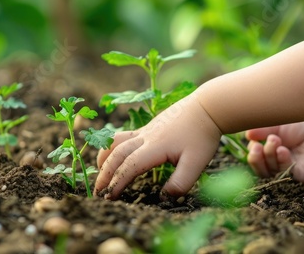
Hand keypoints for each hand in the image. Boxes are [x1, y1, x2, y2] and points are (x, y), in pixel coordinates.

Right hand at [94, 93, 221, 199]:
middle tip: (97, 191)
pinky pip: (123, 136)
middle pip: (116, 154)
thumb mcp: (197, 163)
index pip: (130, 167)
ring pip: (115, 142)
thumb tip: (164, 197)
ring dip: (104, 157)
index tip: (110, 197)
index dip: (117, 182)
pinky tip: (115, 153)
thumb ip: (181, 182)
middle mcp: (145, 137)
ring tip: (99, 171)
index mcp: (155, 147)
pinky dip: (112, 146)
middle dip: (104, 174)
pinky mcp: (148, 127)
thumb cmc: (202, 135)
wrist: (206, 107)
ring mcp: (145, 130)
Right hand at [246, 118, 303, 181]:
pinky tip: (283, 150)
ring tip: (275, 141)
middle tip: (256, 147)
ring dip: (268, 157)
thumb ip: (263, 129)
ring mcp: (289, 171)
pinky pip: (285, 174)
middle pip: (259, 169)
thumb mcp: (280, 124)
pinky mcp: (301, 176)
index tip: (253, 139)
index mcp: (271, 151)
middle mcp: (278, 163)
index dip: (252, 150)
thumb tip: (247, 135)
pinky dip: (281, 162)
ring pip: (269, 173)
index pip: (255, 157)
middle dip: (254, 159)